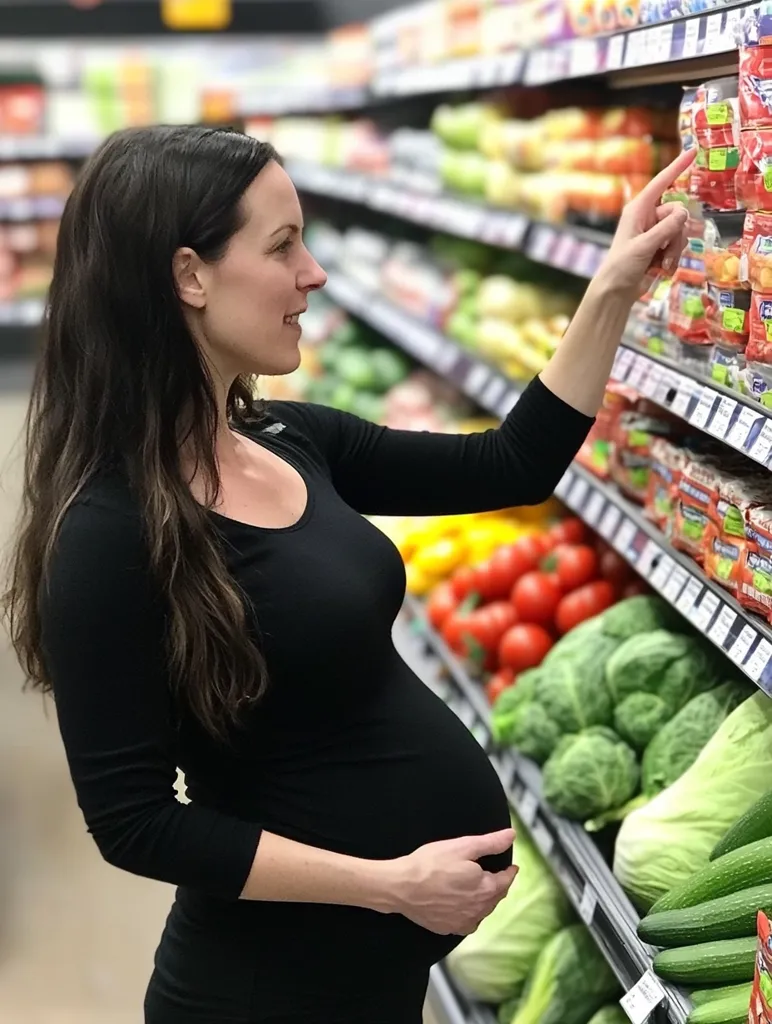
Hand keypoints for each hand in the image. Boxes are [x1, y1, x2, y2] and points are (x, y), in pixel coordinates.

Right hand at [384, 828, 517, 935]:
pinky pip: (467, 923)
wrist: (402, 887)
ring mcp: (463, 922)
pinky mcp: (448, 928)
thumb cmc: (431, 863)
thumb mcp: (462, 846)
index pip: (505, 881)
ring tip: (485, 892)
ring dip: (487, 901)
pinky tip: (467, 910)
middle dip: (500, 887)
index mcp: (485, 889)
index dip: (510, 873)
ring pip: (483, 912)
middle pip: (495, 898)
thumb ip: (490, 843)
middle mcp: (478, 910)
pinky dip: (472, 915)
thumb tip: (512, 835)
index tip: (513, 868)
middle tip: (500, 878)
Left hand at [596, 148, 695, 298]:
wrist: (617, 292)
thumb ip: (665, 228)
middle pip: (678, 212)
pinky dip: (674, 258)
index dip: (677, 166)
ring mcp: (656, 232)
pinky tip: (662, 269)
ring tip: (661, 264)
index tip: (693, 151)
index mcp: (638, 209)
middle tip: (664, 251)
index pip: (661, 183)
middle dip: (676, 233)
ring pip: (682, 231)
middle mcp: (648, 217)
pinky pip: (680, 245)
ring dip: (675, 250)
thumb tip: (684, 212)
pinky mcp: (661, 246)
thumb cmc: (621, 267)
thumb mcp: (643, 246)